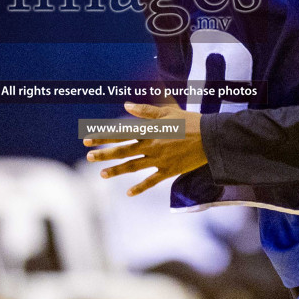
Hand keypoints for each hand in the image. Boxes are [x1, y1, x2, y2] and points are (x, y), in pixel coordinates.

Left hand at [85, 102, 205, 196]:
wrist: (211, 139)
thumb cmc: (190, 122)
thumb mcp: (168, 112)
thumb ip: (146, 110)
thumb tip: (126, 105)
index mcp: (149, 130)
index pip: (120, 133)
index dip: (103, 136)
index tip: (87, 138)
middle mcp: (151, 146)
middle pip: (123, 151)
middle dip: (104, 154)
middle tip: (89, 157)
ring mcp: (159, 160)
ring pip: (133, 166)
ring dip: (116, 170)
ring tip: (102, 174)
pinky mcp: (168, 171)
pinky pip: (151, 181)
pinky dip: (139, 187)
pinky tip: (128, 193)